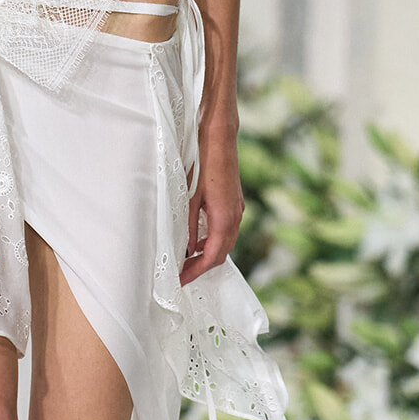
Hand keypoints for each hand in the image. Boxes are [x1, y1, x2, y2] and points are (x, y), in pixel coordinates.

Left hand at [180, 128, 243, 286]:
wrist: (220, 138)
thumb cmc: (203, 163)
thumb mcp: (189, 197)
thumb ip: (188, 226)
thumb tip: (186, 250)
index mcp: (224, 218)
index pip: (212, 257)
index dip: (195, 272)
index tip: (180, 281)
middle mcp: (235, 217)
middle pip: (221, 254)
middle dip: (201, 267)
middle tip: (181, 275)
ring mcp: (237, 210)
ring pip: (224, 243)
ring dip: (207, 255)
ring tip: (187, 262)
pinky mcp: (234, 203)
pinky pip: (225, 230)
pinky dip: (212, 241)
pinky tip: (197, 240)